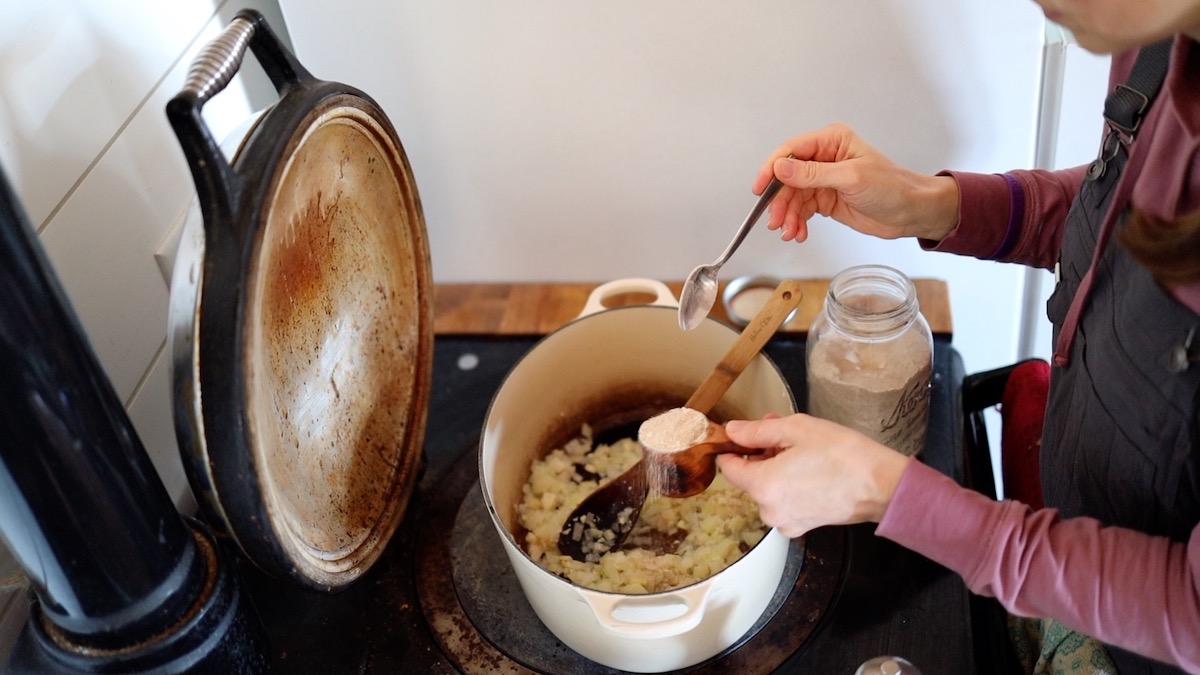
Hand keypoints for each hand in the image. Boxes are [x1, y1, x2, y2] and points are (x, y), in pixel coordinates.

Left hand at [716, 413, 910, 537]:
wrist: (882, 485)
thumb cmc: (843, 455)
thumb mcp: (796, 429)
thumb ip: (757, 431)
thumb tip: (733, 431)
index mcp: (762, 486)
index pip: (729, 467)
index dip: (734, 447)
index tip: (745, 435)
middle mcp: (769, 510)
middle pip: (750, 477)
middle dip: (762, 454)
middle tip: (783, 432)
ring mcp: (785, 522)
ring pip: (768, 489)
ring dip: (777, 468)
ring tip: (801, 448)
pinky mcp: (801, 526)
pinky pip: (784, 502)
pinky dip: (790, 485)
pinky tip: (809, 468)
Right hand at [753, 123, 959, 243]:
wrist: (911, 212)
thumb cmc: (891, 188)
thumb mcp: (850, 178)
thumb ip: (813, 174)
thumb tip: (780, 168)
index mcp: (831, 141)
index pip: (791, 151)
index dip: (772, 169)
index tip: (760, 189)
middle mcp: (824, 157)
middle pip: (787, 177)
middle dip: (780, 201)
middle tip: (776, 221)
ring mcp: (823, 179)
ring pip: (792, 196)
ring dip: (786, 215)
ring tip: (788, 232)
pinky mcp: (825, 199)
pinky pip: (801, 210)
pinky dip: (796, 222)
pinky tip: (798, 233)